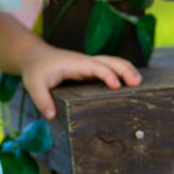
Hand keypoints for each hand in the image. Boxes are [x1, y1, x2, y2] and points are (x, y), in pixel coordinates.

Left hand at [22, 46, 140, 120]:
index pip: (95, 66)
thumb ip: (42, 100)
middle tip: (137, 83)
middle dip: (125, 69)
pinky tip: (130, 84)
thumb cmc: (36, 71)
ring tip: (139, 83)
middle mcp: (85, 62)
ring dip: (127, 69)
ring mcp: (89, 65)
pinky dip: (121, 73)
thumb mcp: (33, 85)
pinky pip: (109, 69)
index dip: (107, 75)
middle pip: (110, 60)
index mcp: (75, 64)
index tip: (116, 86)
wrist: (35, 57)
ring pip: (113, 62)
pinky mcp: (90, 70)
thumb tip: (52, 116)